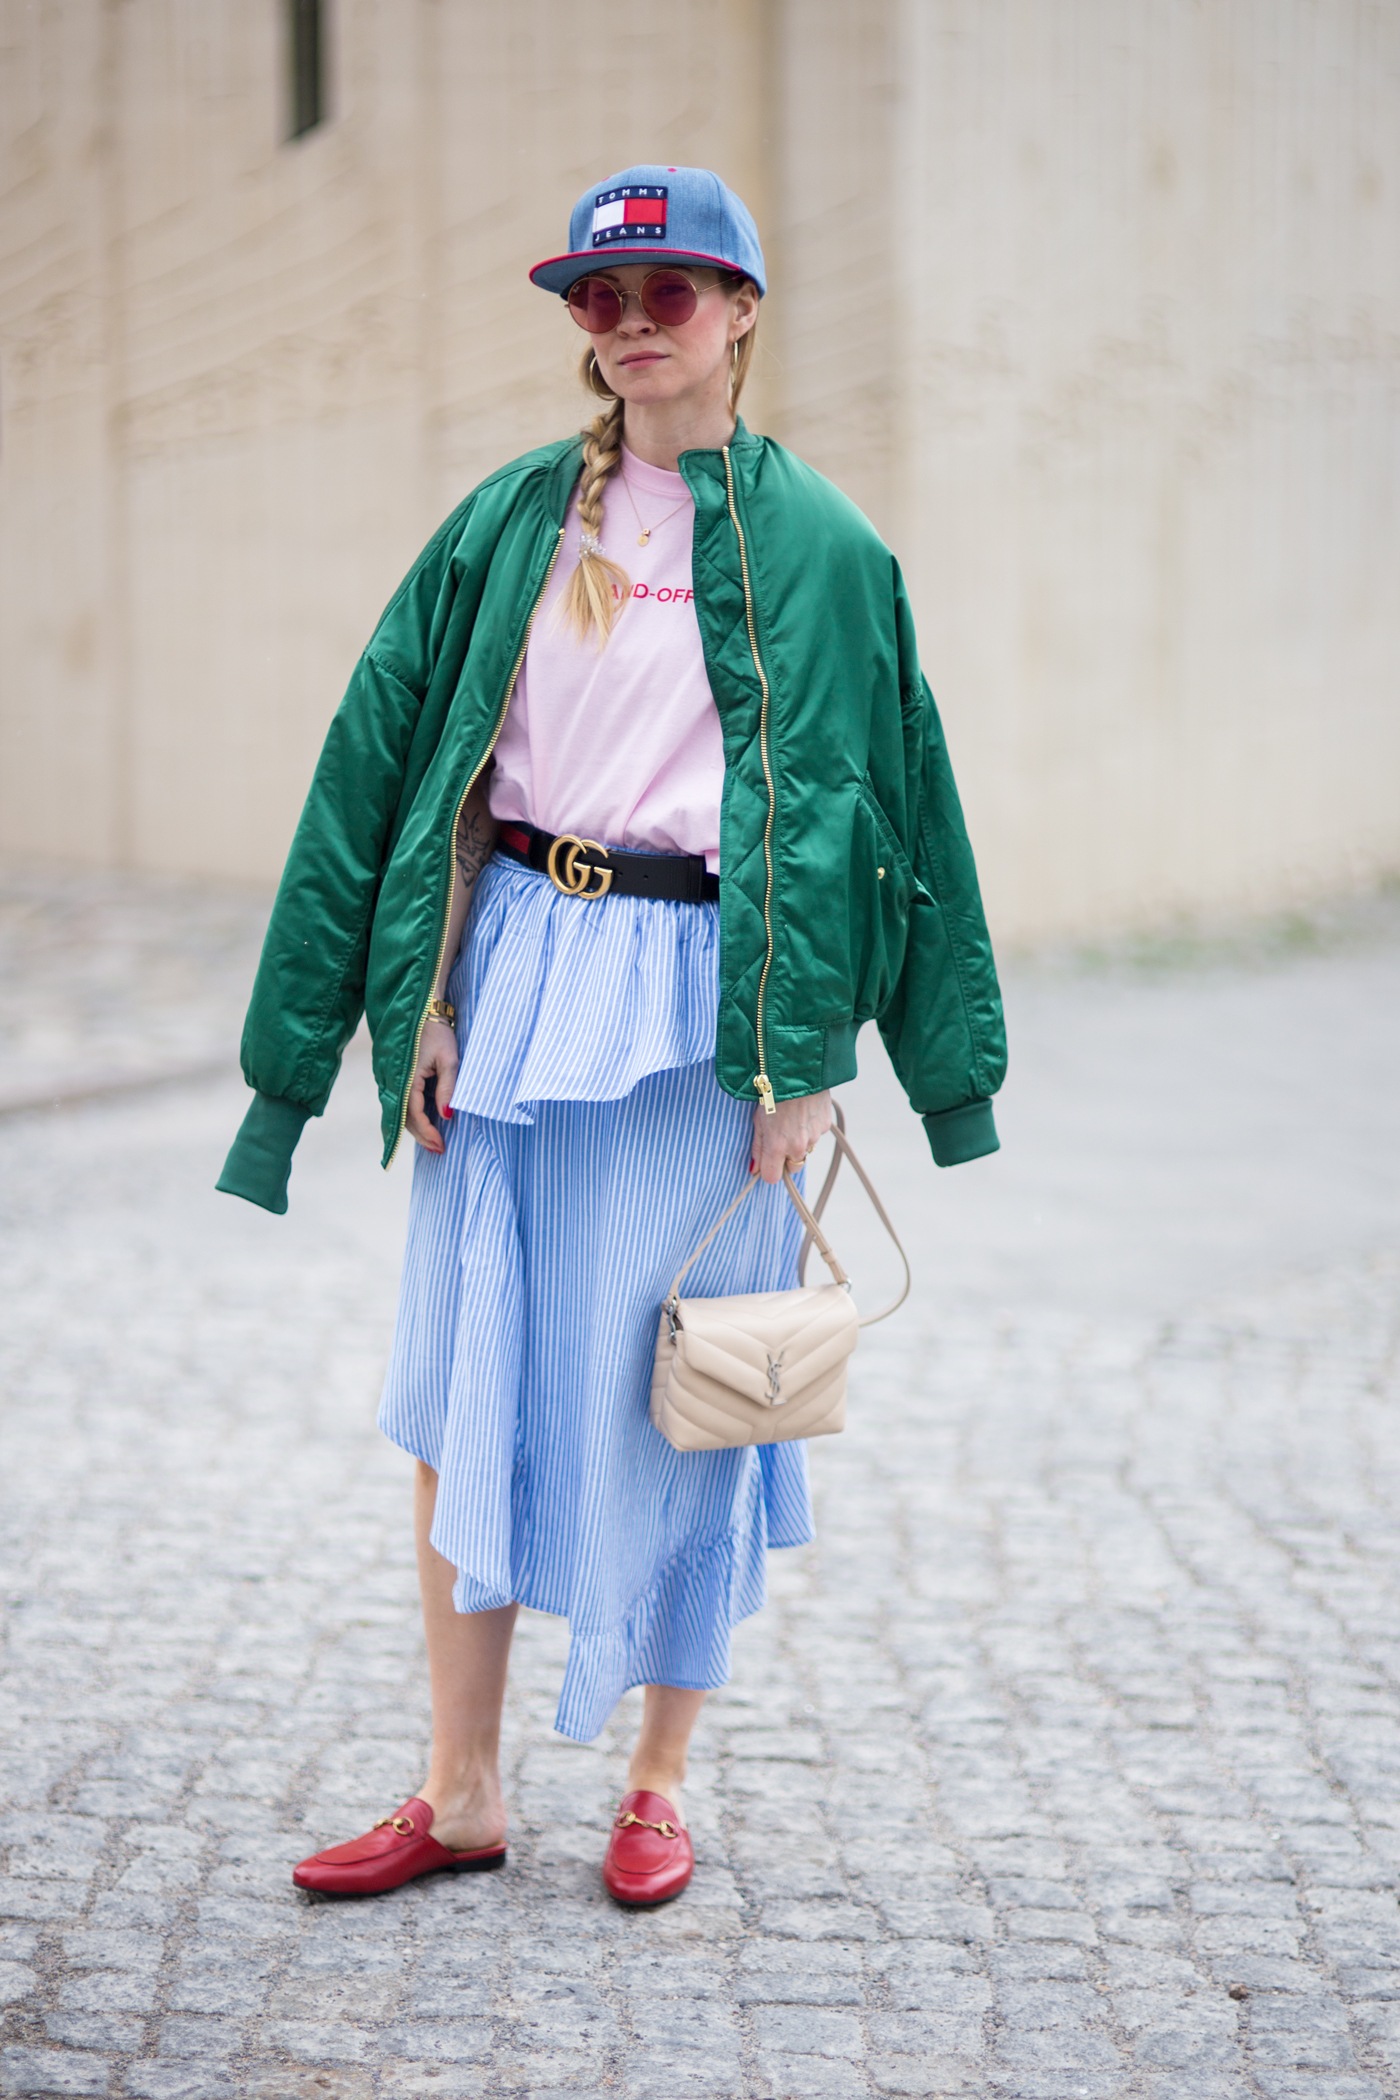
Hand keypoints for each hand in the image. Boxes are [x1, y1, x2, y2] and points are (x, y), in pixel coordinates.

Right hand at [406, 1018, 458, 1154]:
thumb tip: (447, 1116)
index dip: (428, 1132)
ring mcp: (391, 1078)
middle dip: (422, 1136)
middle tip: (439, 1149)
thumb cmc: (437, 1032)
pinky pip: (400, 1101)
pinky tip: (424, 1122)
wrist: (422, 1010)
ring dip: (415, 1128)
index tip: (442, 1145)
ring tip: (433, 1141)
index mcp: (407, 1078)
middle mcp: (394, 1081)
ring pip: (400, 1111)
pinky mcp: (394, 1075)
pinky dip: (411, 1115)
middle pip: (404, 1118)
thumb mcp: (449, 1060)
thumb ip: (447, 1088)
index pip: (414, 1114)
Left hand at [750, 1088, 832, 1185]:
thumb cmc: (772, 1093)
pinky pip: (816, 1135)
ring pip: (805, 1150)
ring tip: (792, 1117)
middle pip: (792, 1167)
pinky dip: (810, 1128)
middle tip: (780, 1135)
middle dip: (786, 1157)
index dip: (768, 1169)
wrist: (797, 1071)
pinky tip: (804, 1111)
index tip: (767, 1159)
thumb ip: (758, 1147)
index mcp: (776, 1147)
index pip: (772, 1178)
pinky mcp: (825, 1127)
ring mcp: (813, 1137)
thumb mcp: (758, 1119)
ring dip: (799, 1141)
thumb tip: (754, 1169)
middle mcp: (797, 1147)